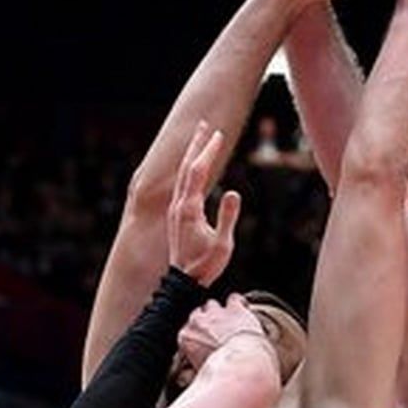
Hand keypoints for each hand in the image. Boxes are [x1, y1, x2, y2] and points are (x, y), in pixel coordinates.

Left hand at [167, 121, 241, 285]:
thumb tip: (232, 192)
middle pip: (186, 168)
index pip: (198, 172)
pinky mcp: (177, 214)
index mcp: (189, 209)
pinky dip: (190, 169)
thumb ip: (227, 217)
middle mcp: (178, 205)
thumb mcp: (222, 244)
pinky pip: (182, 184)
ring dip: (191, 155)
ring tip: (200, 139)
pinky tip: (195, 166)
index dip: (207, 152)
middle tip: (205, 125)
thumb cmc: (205, 265)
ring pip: (183, 175)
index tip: (218, 134)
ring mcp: (175, 209)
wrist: (183, 282)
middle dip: (196, 145)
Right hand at [176, 293, 267, 370]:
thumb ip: (192, 367)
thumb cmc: (223, 373)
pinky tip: (244, 309)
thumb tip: (190, 373)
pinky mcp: (235, 308)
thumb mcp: (200, 373)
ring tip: (230, 321)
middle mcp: (198, 322)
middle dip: (206, 321)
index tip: (205, 340)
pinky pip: (234, 298)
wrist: (242, 366)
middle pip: (197, 314)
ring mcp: (216, 313)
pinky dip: (239, 303)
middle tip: (217, 332)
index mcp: (186, 338)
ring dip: (220, 312)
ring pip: (212, 304)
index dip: (198, 334)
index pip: (187, 329)